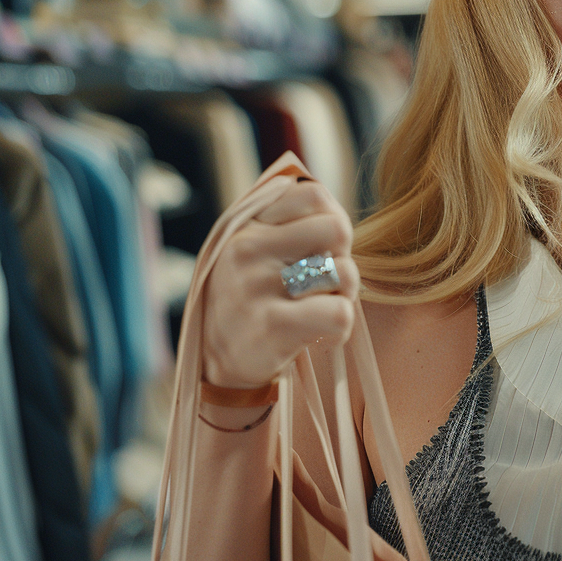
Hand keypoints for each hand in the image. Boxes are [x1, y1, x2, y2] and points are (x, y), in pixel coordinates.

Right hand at [202, 177, 359, 389]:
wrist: (217, 365)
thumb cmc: (251, 299)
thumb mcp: (254, 249)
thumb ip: (287, 221)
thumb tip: (332, 208)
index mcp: (245, 224)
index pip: (314, 195)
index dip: (330, 220)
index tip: (317, 248)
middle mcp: (246, 248)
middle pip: (338, 229)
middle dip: (342, 257)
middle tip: (325, 282)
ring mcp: (256, 286)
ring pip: (343, 272)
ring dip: (345, 294)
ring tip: (320, 307)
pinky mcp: (272, 325)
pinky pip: (339, 312)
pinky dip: (341, 327)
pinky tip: (322, 333)